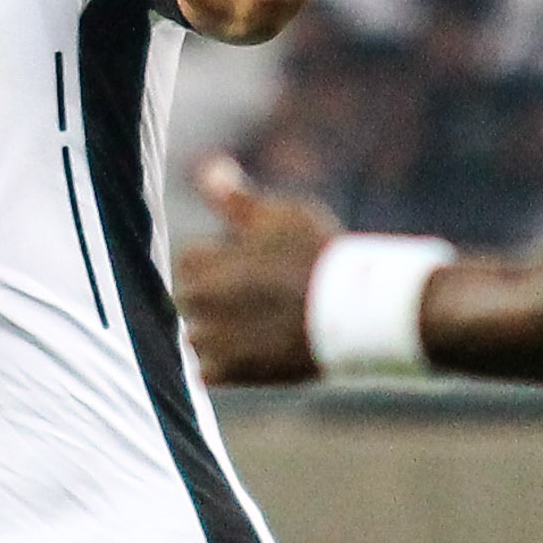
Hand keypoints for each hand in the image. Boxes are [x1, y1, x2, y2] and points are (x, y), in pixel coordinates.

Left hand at [176, 158, 344, 384]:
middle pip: (188, 299)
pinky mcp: (232, 373)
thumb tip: (208, 169)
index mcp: (203, 266)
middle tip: (254, 295)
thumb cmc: (317, 255)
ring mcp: (213, 342)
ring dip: (214, 330)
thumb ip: (235, 199)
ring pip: (195, 335)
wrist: (354, 310)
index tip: (246, 262)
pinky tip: (252, 350)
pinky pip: (207, 371)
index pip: (189, 260)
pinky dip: (222, 364)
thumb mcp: (278, 216)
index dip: (218, 259)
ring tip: (256, 324)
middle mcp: (200, 306)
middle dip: (212, 296)